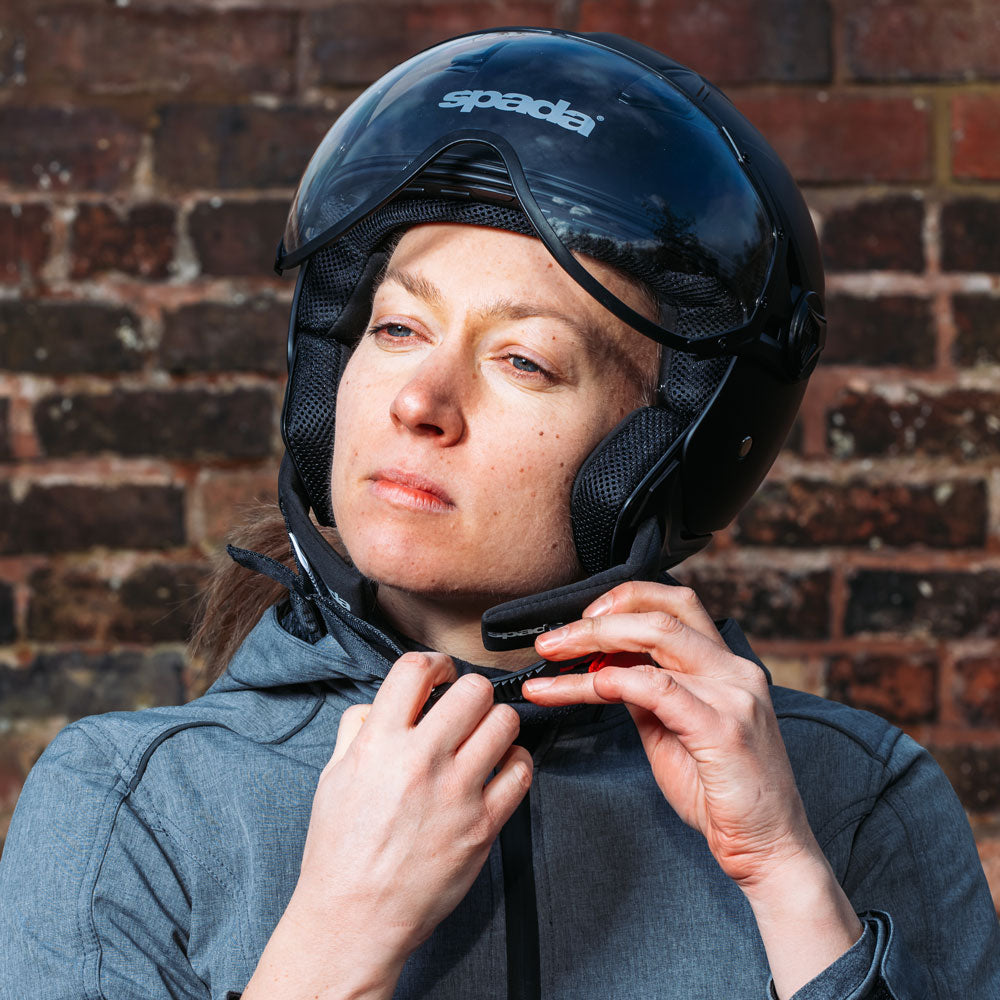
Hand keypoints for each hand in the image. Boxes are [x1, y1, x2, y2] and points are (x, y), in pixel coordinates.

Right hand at [291, 651, 531, 966]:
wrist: (354, 919)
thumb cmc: (339, 852)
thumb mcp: (332, 777)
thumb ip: (358, 730)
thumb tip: (381, 703)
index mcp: (378, 744)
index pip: (415, 669)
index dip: (435, 663)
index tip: (441, 674)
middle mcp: (420, 761)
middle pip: (473, 689)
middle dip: (472, 692)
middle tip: (467, 707)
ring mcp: (456, 793)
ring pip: (505, 722)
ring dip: (498, 722)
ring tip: (486, 735)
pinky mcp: (482, 826)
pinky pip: (521, 771)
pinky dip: (516, 761)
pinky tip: (501, 767)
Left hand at [522, 581, 815, 890]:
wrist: (768, 848)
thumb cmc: (720, 792)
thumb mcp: (673, 730)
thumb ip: (647, 694)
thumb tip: (607, 667)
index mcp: (726, 665)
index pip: (674, 603)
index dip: (624, 599)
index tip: (581, 617)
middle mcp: (735, 670)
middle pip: (660, 611)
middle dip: (595, 620)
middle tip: (549, 641)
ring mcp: (734, 695)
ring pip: (656, 637)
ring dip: (593, 642)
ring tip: (552, 658)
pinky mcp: (724, 730)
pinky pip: (659, 688)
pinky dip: (615, 680)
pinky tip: (586, 687)